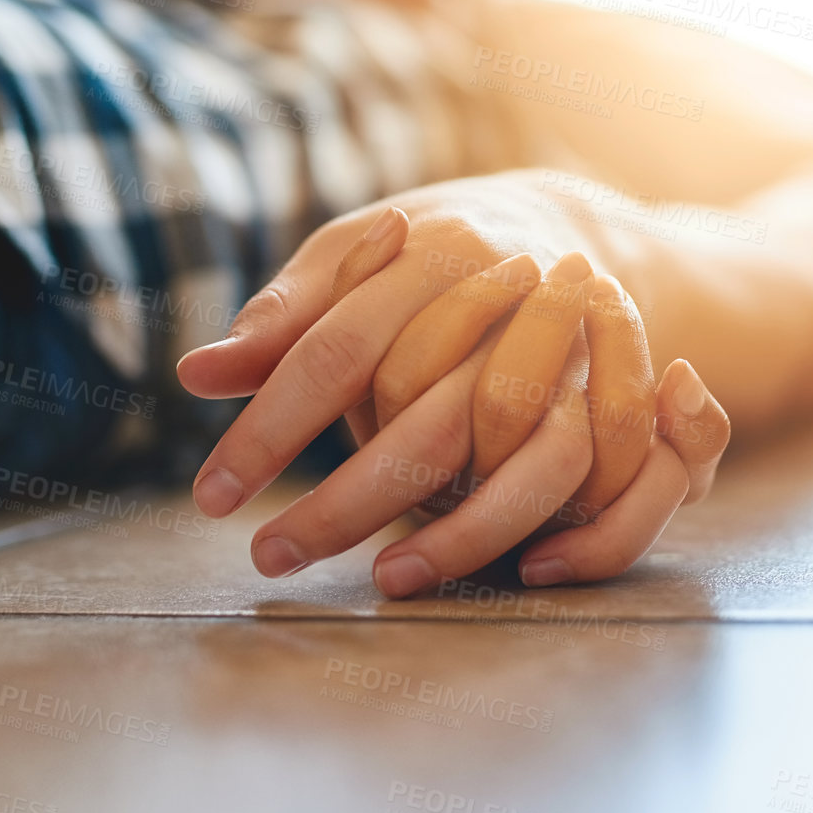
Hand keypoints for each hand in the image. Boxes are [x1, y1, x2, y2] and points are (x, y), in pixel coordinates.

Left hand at [176, 175, 729, 595]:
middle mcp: (510, 296)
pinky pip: (594, 473)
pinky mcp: (618, 392)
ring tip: (380, 580)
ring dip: (451, 531)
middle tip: (269, 560)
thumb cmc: (433, 254)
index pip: (336, 351)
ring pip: (511, 449)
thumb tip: (194, 374)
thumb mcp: (354, 256)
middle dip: (345, 502)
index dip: (272, 429)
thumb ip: (286, 317)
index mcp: (432, 252)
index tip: (213, 500)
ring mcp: (572, 345)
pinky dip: (546, 525)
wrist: (570, 232)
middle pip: (422, 415)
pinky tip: (494, 563)